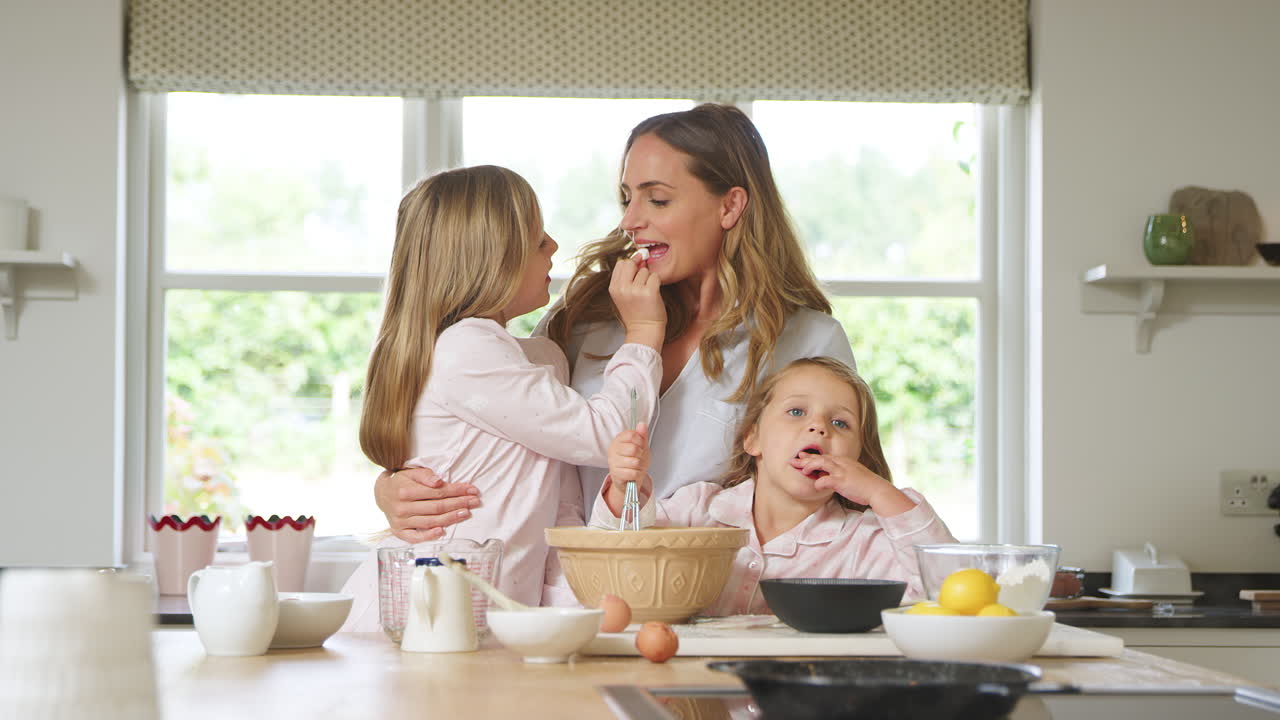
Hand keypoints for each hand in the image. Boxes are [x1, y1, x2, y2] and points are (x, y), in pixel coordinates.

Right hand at [374, 467, 480, 542]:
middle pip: (437, 507)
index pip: (437, 492)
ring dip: (451, 518)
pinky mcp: (399, 531)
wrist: (381, 494)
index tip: (471, 490)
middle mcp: (402, 507)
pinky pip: (415, 537)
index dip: (456, 491)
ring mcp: (400, 521)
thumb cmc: (401, 481)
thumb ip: (425, 475)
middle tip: (474, 502)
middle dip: (458, 504)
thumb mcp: (411, 472)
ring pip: (430, 521)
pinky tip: (442, 531)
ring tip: (466, 513)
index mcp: (405, 491)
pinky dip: (429, 536)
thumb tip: (439, 482)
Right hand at [603, 422, 653, 515]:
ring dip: (640, 466)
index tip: (641, 446)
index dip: (640, 441)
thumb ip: (642, 435)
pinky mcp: (616, 474)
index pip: (631, 435)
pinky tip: (634, 473)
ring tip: (637, 467)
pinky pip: (633, 473)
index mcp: (618, 440)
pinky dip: (637, 474)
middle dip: (641, 455)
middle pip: (633, 449)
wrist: (630, 478)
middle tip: (639, 458)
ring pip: (635, 462)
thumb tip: (642, 424)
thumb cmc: (635, 460)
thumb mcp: (641, 446)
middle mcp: (613, 450)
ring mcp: (613, 462)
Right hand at [609, 255, 664, 350]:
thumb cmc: (636, 313)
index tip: (636, 272)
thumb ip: (626, 277)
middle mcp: (623, 288)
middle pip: (631, 263)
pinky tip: (654, 294)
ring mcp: (636, 290)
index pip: (620, 263)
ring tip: (647, 293)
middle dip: (639, 268)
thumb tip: (639, 257)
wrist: (644, 331)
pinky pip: (655, 277)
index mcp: (614, 288)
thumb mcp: (623, 295)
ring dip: (649, 278)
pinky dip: (657, 283)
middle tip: (642, 282)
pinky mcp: (649, 292)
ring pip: (645, 270)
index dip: (630, 265)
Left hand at [789, 455, 913, 515]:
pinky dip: (819, 482)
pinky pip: (826, 480)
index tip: (801, 457)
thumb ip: (837, 474)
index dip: (811, 457)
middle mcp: (841, 463)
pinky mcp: (842, 481)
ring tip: (802, 470)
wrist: (877, 490)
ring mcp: (842, 471)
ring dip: (810, 466)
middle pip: (820, 457)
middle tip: (793, 461)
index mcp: (843, 461)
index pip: (824, 456)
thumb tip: (823, 477)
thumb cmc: (864, 485)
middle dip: (805, 459)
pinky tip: (816, 486)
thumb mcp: (850, 475)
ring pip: (822, 463)